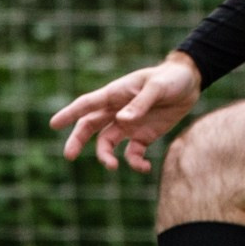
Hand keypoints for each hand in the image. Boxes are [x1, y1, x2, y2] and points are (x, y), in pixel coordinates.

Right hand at [50, 53, 202, 172]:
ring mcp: (129, 124)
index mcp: (115, 94)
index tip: (54, 124)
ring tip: (112, 166)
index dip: (70, 113)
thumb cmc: (171, 78)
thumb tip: (122, 120)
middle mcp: (117, 110)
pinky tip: (144, 167)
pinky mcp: (143, 136)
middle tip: (68, 156)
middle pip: (90, 127)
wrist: (191, 83)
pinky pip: (132, 154)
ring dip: (106, 156)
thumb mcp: (157, 88)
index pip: (87, 104)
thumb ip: (140, 104)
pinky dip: (135, 163)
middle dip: (77, 140)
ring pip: (107, 143)